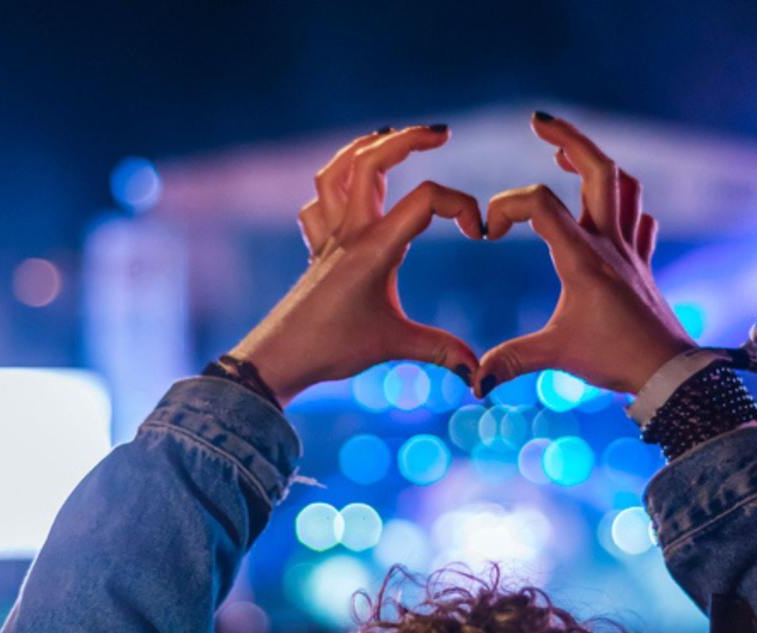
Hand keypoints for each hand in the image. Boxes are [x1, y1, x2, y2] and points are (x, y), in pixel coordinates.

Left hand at [231, 125, 484, 404]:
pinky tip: (351, 192)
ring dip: (364, 147)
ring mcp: (328, 237)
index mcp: (374, 248)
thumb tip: (478, 375)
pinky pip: (318, 203)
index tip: (478, 233)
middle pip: (371, 161)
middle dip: (408, 139)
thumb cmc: (332, 349)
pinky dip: (334, 187)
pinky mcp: (316, 250)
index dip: (461, 206)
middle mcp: (349, 233)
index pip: (425, 200)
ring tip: (392, 137)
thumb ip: (441, 350)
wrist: (278, 358)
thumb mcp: (394, 345)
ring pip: (337, 171)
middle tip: (442, 133)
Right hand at [474, 113, 695, 396]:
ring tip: (568, 154)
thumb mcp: (555, 356)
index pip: (539, 204)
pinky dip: (624, 202)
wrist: (670, 372)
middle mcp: (609, 244)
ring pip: (623, 186)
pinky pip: (640, 218)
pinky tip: (609, 206)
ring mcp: (630, 251)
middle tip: (539, 121)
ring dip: (595, 162)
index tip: (488, 233)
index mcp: (582, 258)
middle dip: (567, 139)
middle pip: (597, 170)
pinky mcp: (643, 264)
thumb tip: (474, 381)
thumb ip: (511, 359)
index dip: (505, 206)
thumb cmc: (615, 359)